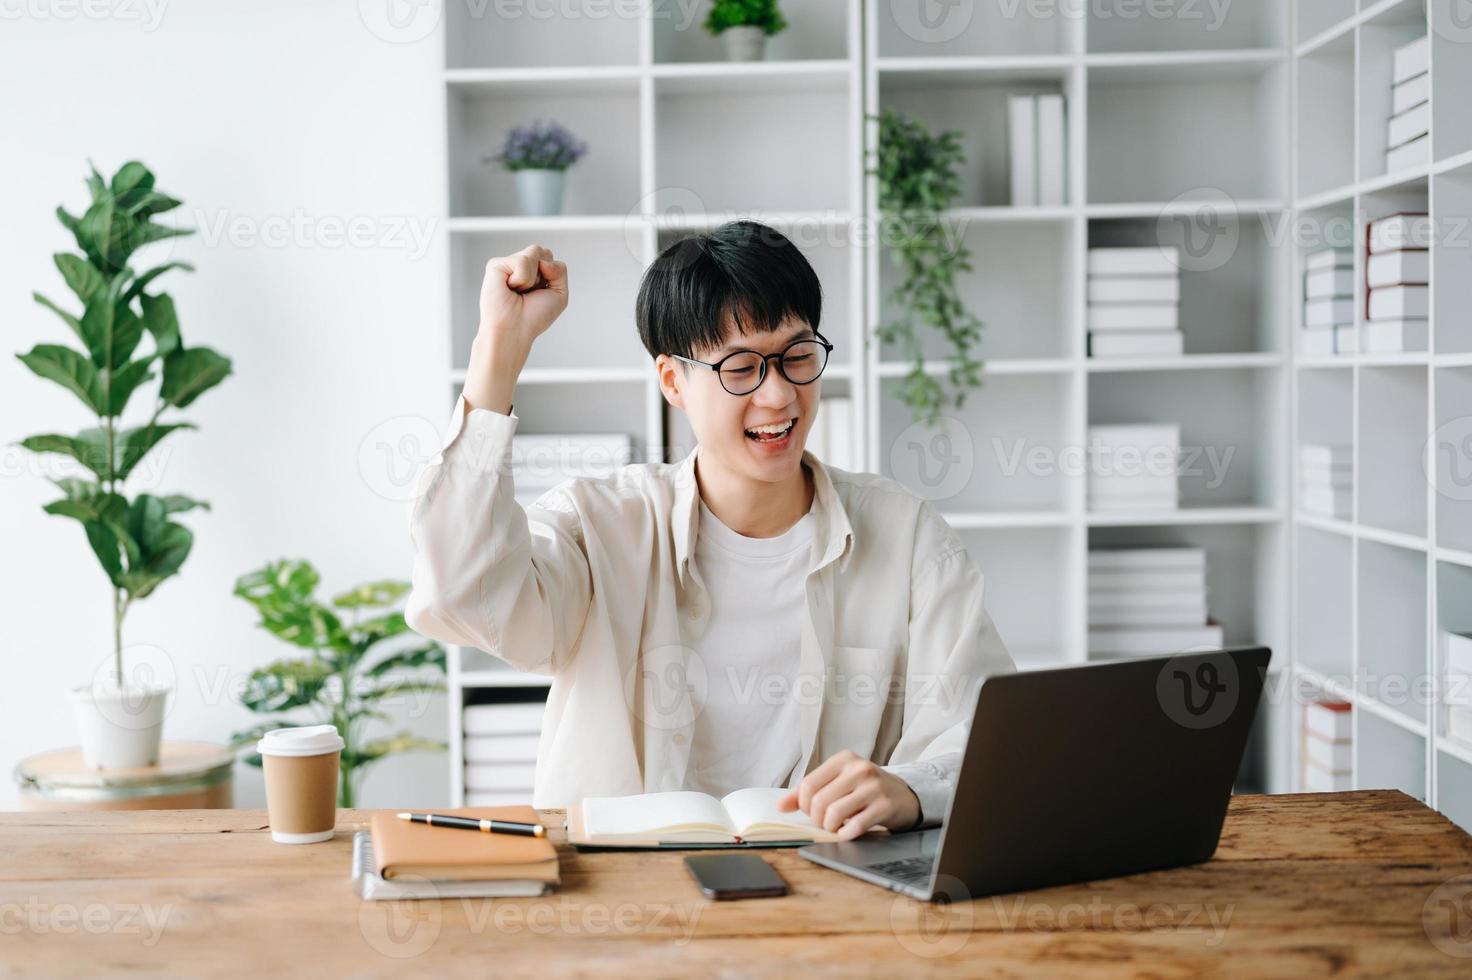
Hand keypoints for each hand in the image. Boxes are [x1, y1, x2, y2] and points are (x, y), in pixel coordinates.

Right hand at [463, 244, 567, 413]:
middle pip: (543, 251)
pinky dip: (522, 278)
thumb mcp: (559, 293)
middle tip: (529, 292)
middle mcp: (518, 265)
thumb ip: (560, 269)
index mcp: (532, 271)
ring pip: (535, 253)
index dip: (551, 275)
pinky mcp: (496, 265)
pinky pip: (522, 261)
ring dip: (533, 278)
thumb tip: (542, 259)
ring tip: (518, 291)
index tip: (540, 293)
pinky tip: (510, 288)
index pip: (549, 257)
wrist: (515, 330)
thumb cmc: (534, 317)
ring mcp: (507, 264)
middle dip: (544, 274)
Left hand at [777, 750, 920, 840]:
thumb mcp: (838, 782)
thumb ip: (807, 792)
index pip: (808, 784)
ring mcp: (873, 787)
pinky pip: (854, 826)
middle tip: (824, 823)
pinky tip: (848, 832)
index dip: (802, 805)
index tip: (809, 812)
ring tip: (835, 827)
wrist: (903, 796)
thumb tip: (780, 806)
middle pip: (819, 801)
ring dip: (829, 828)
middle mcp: (859, 769)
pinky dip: (845, 834)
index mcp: (843, 759)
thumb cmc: (864, 790)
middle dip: (816, 820)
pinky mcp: (885, 806)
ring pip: (834, 814)